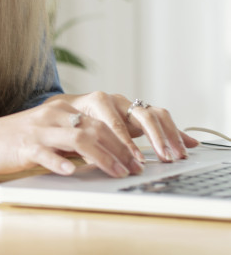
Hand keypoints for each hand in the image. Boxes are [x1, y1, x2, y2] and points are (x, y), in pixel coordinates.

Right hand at [0, 97, 146, 177]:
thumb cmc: (21, 138)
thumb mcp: (53, 132)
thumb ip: (78, 137)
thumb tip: (111, 151)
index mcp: (64, 108)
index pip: (102, 117)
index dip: (125, 136)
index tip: (141, 155)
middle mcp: (55, 113)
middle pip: (96, 126)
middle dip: (121, 148)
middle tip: (137, 167)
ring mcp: (40, 128)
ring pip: (77, 137)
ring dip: (103, 156)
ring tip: (118, 172)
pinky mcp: (24, 144)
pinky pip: (46, 152)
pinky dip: (60, 163)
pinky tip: (71, 173)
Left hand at [53, 92, 198, 162]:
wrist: (70, 106)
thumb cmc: (72, 121)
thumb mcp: (74, 130)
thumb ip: (84, 144)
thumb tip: (92, 160)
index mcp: (98, 102)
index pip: (116, 123)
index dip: (127, 143)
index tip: (137, 160)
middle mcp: (117, 100)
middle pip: (143, 114)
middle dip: (156, 137)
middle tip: (166, 157)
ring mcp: (131, 106)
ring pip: (156, 114)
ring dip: (170, 135)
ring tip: (179, 155)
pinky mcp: (140, 114)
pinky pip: (161, 120)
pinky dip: (175, 132)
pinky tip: (190, 144)